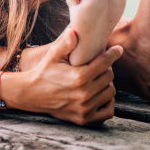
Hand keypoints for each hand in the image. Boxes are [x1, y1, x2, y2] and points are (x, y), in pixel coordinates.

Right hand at [4, 29, 121, 125]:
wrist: (32, 95)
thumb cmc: (44, 71)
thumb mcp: (53, 55)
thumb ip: (66, 43)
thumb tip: (75, 30)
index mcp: (78, 76)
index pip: (104, 63)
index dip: (113, 54)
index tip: (118, 49)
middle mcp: (84, 94)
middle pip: (109, 77)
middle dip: (107, 68)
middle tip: (102, 64)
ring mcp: (85, 108)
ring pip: (110, 93)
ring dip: (107, 84)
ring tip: (100, 78)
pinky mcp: (84, 119)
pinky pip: (108, 111)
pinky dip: (108, 103)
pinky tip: (100, 95)